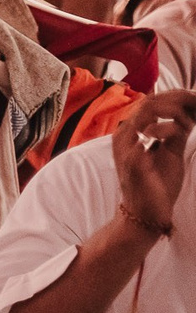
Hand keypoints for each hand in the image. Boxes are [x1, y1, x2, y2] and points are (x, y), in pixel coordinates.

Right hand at [114, 91, 189, 238]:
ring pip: (147, 112)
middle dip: (176, 101)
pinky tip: (186, 128)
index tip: (194, 104)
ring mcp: (126, 147)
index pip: (148, 104)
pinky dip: (172, 128)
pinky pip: (151, 133)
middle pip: (147, 103)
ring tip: (192, 118)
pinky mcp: (134, 159)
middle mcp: (123, 137)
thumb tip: (187, 115)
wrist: (146, 213)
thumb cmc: (156, 184)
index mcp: (129, 135)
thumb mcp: (169, 153)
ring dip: (174, 111)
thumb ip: (173, 133)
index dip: (173, 99)